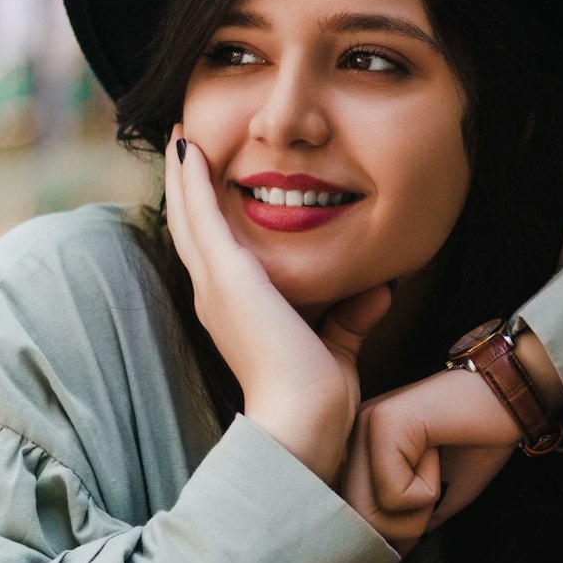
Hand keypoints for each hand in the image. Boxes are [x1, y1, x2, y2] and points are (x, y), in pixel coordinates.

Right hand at [165, 126, 391, 481]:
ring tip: (183, 138)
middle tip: (185, 148)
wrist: (302, 423)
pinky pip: (199, 215)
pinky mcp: (225, 274)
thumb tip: (379, 293)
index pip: (216, 257)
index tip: (211, 188)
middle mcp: (215, 298)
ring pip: (188, 217)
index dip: (209, 221)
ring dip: (184, 176)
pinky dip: (193, 181)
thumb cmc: (318, 403)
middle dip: (188, 189)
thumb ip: (349, 320)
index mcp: (235, 315)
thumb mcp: (336, 349)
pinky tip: (191, 149)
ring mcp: (214, 285)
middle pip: (192, 231)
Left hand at [342, 367, 520, 554]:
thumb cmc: (476, 443)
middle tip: (431, 501)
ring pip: (371, 512)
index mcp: (358, 451)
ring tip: (436, 471)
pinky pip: (394, 492)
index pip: (348, 517)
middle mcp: (351, 436)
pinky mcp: (384, 422)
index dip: (373, 551)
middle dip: (400, 535)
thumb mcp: (435, 499)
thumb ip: (404, 526)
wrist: (508, 399)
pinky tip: (438, 453)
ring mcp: (364, 425)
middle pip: (356, 521)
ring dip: (416, 511)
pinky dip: (426, 488)